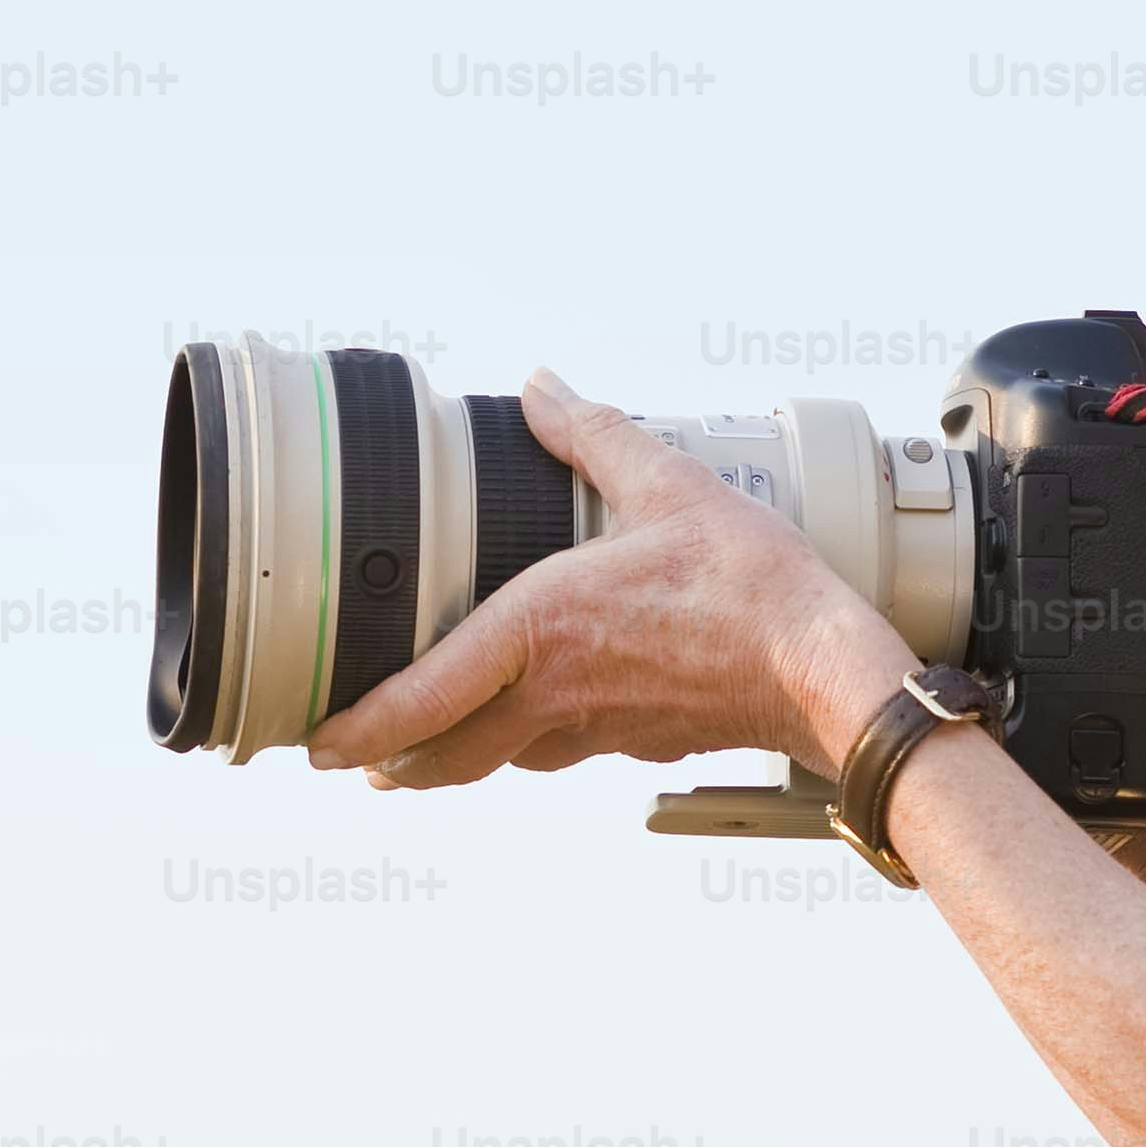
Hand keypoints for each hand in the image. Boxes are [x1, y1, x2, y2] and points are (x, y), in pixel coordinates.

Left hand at [308, 369, 905, 787]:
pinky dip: (532, 744)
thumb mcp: (667, 484)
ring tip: (430, 745)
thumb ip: (593, 434)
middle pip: (444, 755)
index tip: (320, 743)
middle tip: (357, 756)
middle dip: (393, 759)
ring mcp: (594, 730)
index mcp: (535, 632)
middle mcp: (550, 695)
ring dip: (457, 757)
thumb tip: (545, 386)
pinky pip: (564, 751)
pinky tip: (544, 720)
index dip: (358, 727)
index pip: (420, 699)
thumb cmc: (751, 584)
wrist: (825, 670)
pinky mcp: (638, 744)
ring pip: (501, 760)